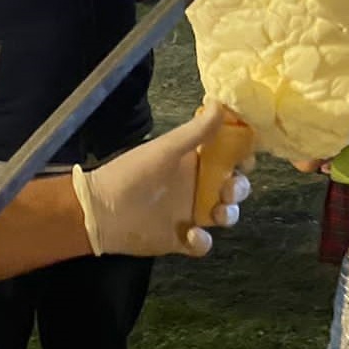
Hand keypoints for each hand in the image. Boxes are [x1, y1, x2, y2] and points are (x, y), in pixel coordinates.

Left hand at [78, 103, 251, 256]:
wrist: (102, 212)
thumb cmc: (132, 174)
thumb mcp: (166, 150)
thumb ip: (196, 132)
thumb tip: (222, 105)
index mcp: (194, 162)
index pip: (228, 157)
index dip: (242, 157)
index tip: (246, 159)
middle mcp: (195, 187)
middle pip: (233, 187)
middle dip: (239, 189)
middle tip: (228, 190)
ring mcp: (189, 214)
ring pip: (224, 215)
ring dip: (228, 214)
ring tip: (217, 213)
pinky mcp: (180, 239)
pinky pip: (203, 244)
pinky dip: (203, 242)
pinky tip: (191, 235)